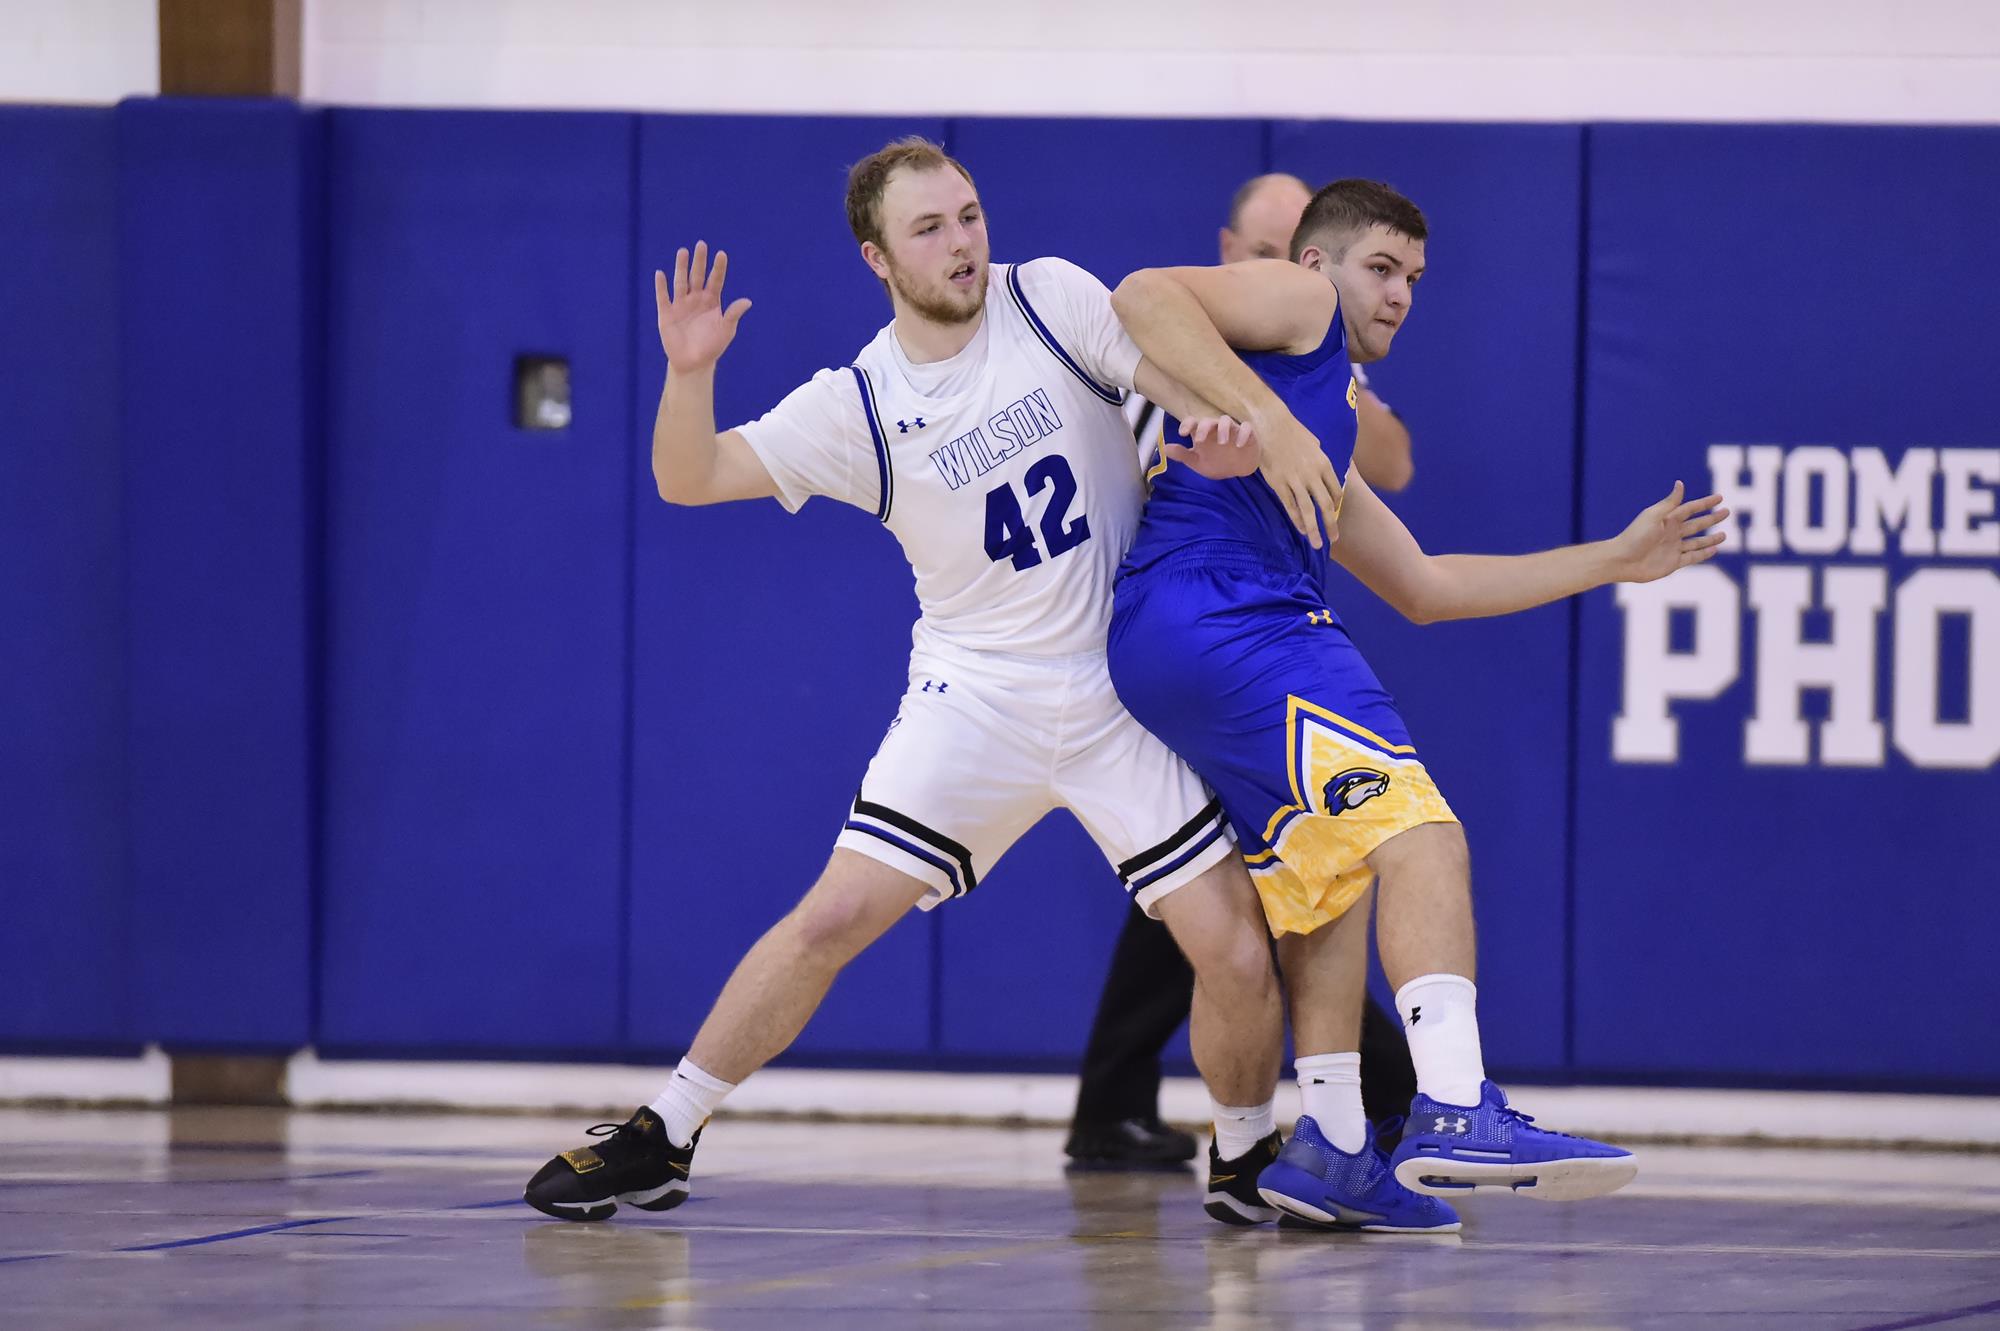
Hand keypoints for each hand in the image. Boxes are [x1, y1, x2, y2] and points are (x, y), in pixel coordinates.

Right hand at [656, 241, 751, 370]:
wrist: (693, 363)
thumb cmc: (712, 346)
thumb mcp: (726, 330)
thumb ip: (733, 314)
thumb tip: (748, 301)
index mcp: (711, 301)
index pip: (716, 280)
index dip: (718, 268)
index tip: (721, 254)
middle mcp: (696, 298)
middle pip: (697, 276)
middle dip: (699, 261)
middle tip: (702, 244)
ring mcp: (681, 304)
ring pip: (681, 282)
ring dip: (681, 267)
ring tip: (683, 252)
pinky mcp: (667, 313)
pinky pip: (663, 297)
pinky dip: (661, 286)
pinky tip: (660, 274)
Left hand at [1162, 415, 1259, 478]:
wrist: (1237, 470)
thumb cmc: (1216, 462)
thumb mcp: (1197, 462)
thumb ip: (1182, 455)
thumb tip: (1165, 448)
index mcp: (1203, 433)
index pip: (1193, 422)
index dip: (1187, 424)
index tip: (1182, 433)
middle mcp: (1216, 429)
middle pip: (1208, 420)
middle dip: (1203, 427)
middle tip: (1199, 440)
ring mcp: (1232, 430)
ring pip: (1227, 420)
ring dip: (1223, 429)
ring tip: (1222, 442)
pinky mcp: (1247, 435)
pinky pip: (1247, 428)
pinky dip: (1243, 434)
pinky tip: (1239, 444)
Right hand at [1254, 409, 1342, 547]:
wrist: (1270, 423)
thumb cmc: (1291, 430)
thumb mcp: (1313, 442)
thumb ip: (1319, 457)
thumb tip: (1322, 465)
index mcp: (1324, 464)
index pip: (1335, 491)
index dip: (1336, 506)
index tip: (1334, 514)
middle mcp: (1312, 475)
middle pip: (1325, 505)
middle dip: (1331, 524)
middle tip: (1334, 538)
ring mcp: (1295, 481)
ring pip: (1308, 510)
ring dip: (1314, 529)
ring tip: (1318, 543)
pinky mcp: (1279, 484)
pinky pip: (1290, 506)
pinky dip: (1297, 520)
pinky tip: (1300, 529)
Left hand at [1612, 481, 1728, 581]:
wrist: (1622, 560)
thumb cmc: (1635, 536)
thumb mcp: (1653, 516)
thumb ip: (1670, 503)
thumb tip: (1680, 483)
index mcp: (1667, 519)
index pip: (1690, 509)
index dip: (1705, 503)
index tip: (1720, 497)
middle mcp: (1672, 533)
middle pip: (1697, 524)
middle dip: (1711, 518)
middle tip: (1727, 512)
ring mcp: (1673, 548)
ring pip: (1697, 542)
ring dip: (1710, 538)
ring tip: (1724, 534)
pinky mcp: (1673, 563)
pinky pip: (1692, 557)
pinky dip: (1703, 554)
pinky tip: (1714, 550)